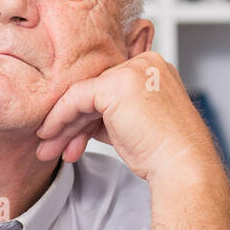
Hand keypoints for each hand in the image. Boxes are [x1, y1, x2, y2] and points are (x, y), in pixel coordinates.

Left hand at [34, 51, 219, 184]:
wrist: (181, 165)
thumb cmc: (163, 153)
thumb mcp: (132, 126)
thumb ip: (108, 115)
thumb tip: (78, 121)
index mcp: (153, 69)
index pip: (107, 88)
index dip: (85, 115)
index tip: (68, 137)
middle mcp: (144, 63)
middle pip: (94, 92)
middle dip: (70, 123)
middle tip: (52, 145)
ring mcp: (131, 71)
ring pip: (82, 96)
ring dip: (62, 126)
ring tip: (48, 150)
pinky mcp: (115, 85)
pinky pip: (76, 99)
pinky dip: (60, 118)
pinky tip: (51, 136)